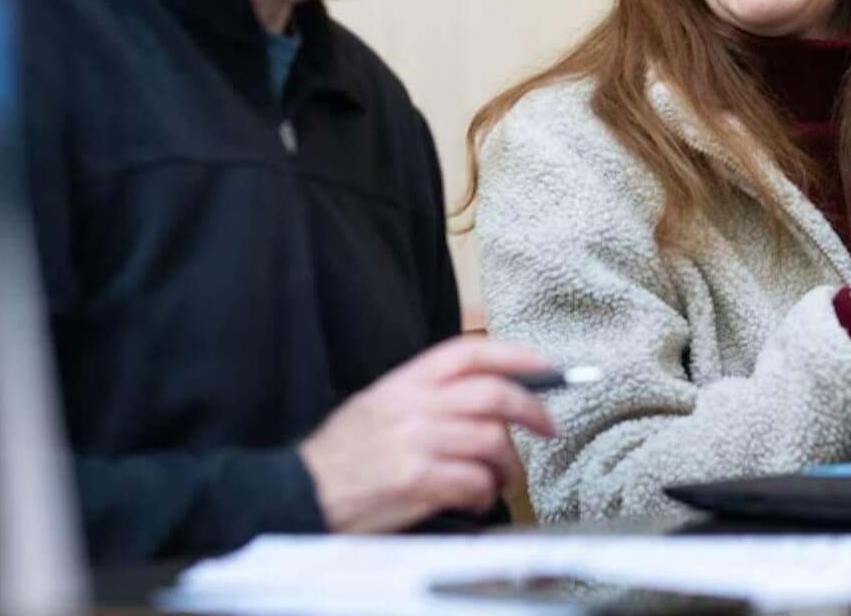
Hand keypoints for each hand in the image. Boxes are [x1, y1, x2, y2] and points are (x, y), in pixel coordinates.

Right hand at [299, 335, 555, 533]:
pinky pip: (474, 481)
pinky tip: (476, 498)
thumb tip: (492, 392)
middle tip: (549, 427)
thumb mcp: (382, 403)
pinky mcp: (417, 482)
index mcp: (406, 381)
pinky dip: (485, 492)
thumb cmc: (346, 452)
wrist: (301, 492)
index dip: (516, 355)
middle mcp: (415, 405)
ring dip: (507, 464)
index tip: (549, 367)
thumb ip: (431, 393)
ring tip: (500, 477)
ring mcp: (417, 443)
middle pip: (494, 395)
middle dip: (533, 410)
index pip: (471, 353)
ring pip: (492, 442)